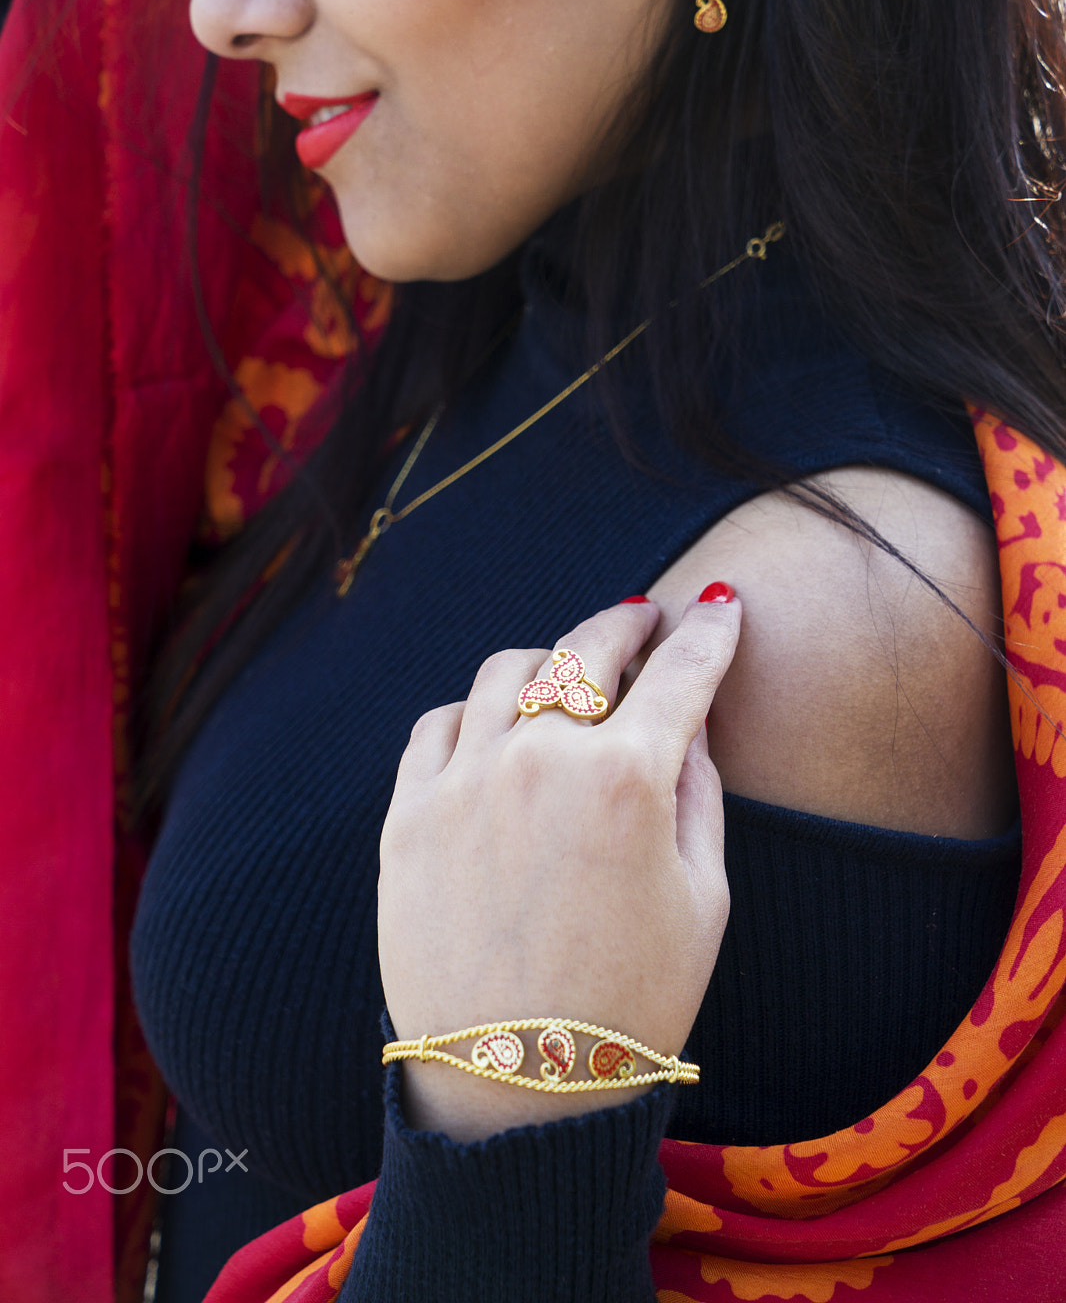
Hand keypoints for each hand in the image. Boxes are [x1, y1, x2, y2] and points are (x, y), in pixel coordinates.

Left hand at [377, 592, 740, 1139]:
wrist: (514, 1091)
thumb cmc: (632, 1005)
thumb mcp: (704, 900)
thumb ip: (700, 791)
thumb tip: (689, 720)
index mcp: (628, 780)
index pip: (682, 672)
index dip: (711, 630)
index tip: (722, 605)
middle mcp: (541, 759)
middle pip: (589, 648)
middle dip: (629, 624)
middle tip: (646, 621)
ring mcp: (465, 781)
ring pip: (509, 670)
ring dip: (551, 660)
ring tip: (571, 674)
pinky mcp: (407, 814)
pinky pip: (441, 722)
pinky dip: (477, 711)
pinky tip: (499, 725)